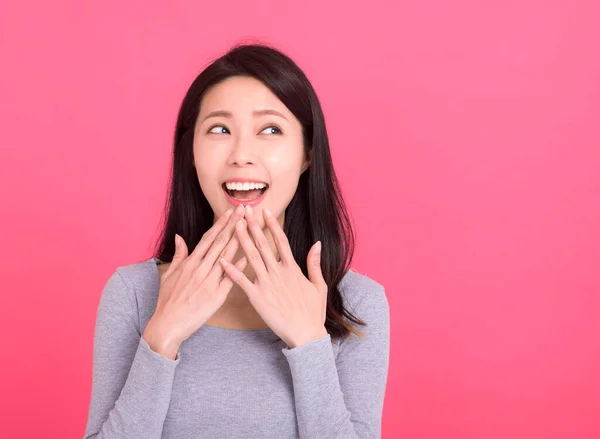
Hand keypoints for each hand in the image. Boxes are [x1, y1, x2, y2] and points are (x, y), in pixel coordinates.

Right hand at [143, 204, 247, 358]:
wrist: (168, 325)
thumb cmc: (168, 301)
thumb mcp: (169, 275)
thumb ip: (178, 255)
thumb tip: (179, 237)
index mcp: (190, 263)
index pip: (208, 239)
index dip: (220, 225)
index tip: (230, 213)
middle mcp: (200, 269)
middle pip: (219, 243)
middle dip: (233, 225)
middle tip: (244, 211)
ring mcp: (208, 282)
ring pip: (225, 257)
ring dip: (238, 240)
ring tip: (248, 226)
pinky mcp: (215, 296)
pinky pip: (229, 279)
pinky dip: (237, 267)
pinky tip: (247, 256)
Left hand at [219, 205, 327, 348]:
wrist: (306, 334)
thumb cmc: (313, 312)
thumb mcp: (319, 285)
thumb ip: (315, 263)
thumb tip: (317, 244)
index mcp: (292, 268)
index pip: (280, 241)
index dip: (272, 225)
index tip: (265, 212)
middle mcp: (278, 272)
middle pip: (263, 244)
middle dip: (253, 226)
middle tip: (244, 211)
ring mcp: (267, 284)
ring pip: (252, 257)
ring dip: (242, 240)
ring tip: (234, 226)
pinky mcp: (257, 298)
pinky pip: (242, 281)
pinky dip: (232, 270)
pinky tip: (222, 259)